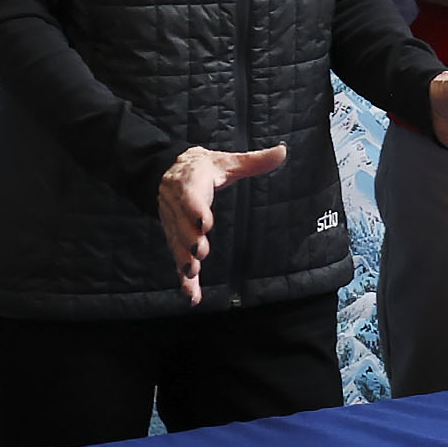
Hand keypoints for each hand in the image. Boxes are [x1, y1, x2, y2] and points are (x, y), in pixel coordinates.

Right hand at [156, 144, 286, 305]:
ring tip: (192, 273)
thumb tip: (282, 151)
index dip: (195, 207)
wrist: (165, 171)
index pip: (190, 194)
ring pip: (176, 243)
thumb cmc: (202, 168)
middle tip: (200, 251)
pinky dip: (183, 279)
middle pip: (180, 222)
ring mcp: (173, 223)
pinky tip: (191, 295)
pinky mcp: (174, 238)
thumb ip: (253, 161)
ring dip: (182, 259)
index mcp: (190, 181)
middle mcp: (176, 203)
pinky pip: (177, 259)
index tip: (204, 221)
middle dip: (189, 237)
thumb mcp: (226, 161)